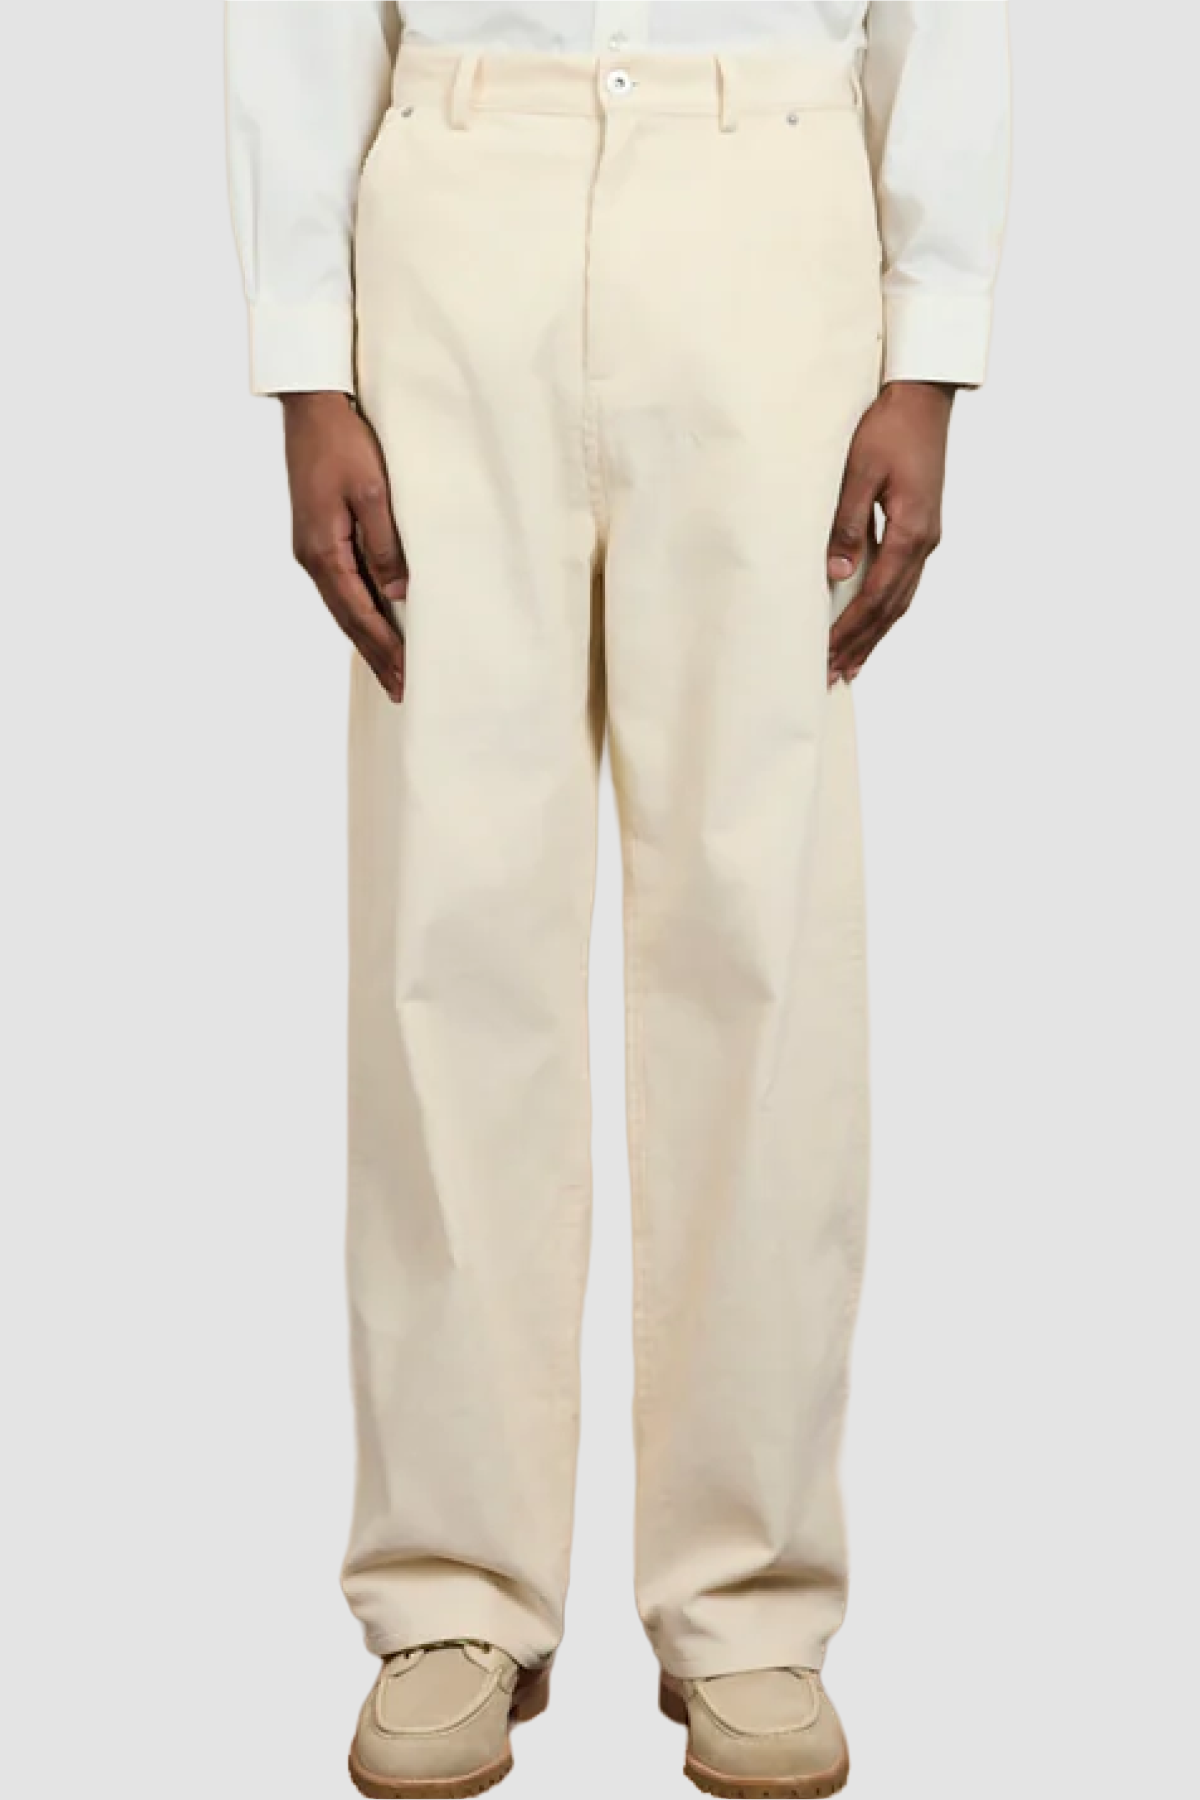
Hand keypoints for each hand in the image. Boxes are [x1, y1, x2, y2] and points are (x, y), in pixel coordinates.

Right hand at [282, 391, 406, 702]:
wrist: (312, 407)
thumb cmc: (344, 443)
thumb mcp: (373, 492)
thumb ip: (384, 545)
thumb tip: (397, 594)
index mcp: (322, 551)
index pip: (359, 613)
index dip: (384, 647)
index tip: (407, 676)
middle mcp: (312, 557)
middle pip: (348, 619)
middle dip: (376, 655)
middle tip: (401, 690)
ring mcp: (312, 548)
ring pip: (343, 606)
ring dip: (368, 638)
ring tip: (391, 669)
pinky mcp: (318, 536)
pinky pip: (342, 586)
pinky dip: (360, 612)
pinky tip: (374, 625)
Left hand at [826, 381, 954, 686]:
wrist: (924, 394)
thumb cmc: (889, 425)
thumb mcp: (859, 471)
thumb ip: (848, 524)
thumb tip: (837, 574)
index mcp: (911, 532)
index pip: (875, 597)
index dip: (849, 631)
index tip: (825, 656)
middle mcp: (925, 541)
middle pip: (891, 609)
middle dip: (861, 644)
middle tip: (833, 675)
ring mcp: (927, 535)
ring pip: (900, 599)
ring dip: (875, 633)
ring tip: (852, 663)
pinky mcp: (922, 526)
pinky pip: (903, 580)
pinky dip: (885, 607)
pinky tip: (872, 619)